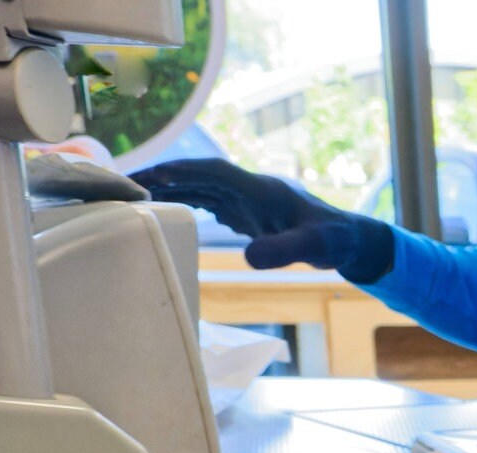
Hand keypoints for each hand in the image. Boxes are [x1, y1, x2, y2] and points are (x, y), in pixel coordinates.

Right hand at [130, 158, 394, 282]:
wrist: (350, 240)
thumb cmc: (335, 241)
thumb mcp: (314, 247)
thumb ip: (285, 250)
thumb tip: (249, 258)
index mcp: (263, 190)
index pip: (216, 171)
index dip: (185, 170)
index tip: (154, 174)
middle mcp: (252, 189)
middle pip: (201, 176)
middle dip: (166, 177)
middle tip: (127, 185)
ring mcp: (249, 199)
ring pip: (203, 186)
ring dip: (172, 187)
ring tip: (136, 196)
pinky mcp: (248, 213)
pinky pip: (211, 201)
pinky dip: (187, 200)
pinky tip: (167, 209)